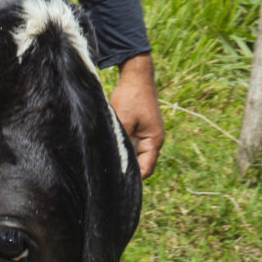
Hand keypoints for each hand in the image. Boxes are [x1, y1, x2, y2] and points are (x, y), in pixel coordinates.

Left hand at [109, 53, 162, 177]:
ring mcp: (146, 134)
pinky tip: (109, 152)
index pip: (146, 168)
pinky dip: (123, 149)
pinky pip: (131, 145)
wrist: (136, 77)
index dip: (134, 177)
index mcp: (154, 140)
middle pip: (141, 164)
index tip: (118, 184)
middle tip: (109, 178)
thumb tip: (112, 157)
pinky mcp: (139, 128)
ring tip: (108, 167)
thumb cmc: (130, 97)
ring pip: (135, 155)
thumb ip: (120, 139)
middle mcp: (153, 140)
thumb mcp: (122, 120)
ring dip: (124, 159)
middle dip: (128, 170)